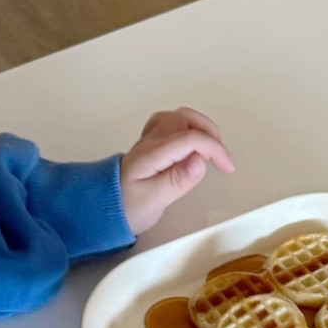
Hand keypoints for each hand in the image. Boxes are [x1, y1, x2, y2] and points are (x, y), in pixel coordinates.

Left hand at [119, 108, 233, 234]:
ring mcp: (148, 142)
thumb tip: (200, 160)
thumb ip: (178, 179)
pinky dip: (186, 130)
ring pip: (177, 118)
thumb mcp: (155, 199)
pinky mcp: (148, 147)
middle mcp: (151, 142)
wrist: (102, 209)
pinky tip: (189, 146)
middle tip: (220, 157)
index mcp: (153, 152)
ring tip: (209, 150)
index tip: (226, 168)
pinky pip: (168, 125)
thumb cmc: (127, 208)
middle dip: (209, 133)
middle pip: (185, 118)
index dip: (215, 149)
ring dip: (198, 128)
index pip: (191, 138)